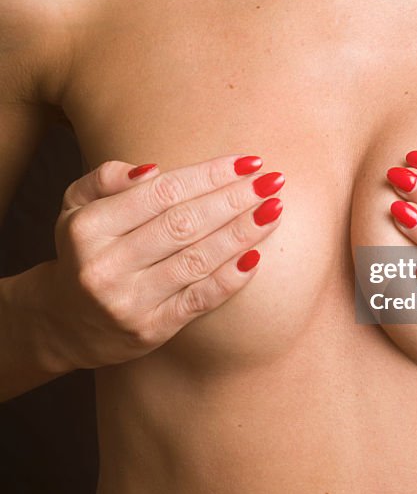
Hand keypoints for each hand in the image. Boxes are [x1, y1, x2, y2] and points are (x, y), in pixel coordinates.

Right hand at [44, 154, 283, 370]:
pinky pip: (200, 300)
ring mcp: (128, 302)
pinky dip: (231, 278)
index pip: (162, 193)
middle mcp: (105, 266)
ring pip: (197, 260)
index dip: (210, 175)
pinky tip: (257, 256)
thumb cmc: (84, 250)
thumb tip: (153, 169)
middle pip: (184, 224)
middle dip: (235, 199)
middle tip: (273, 182)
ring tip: (274, 211)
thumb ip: (106, 179)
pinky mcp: (150, 331)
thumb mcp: (76, 207)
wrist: (65, 323)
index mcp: (88, 227)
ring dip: (243, 233)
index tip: (248, 162)